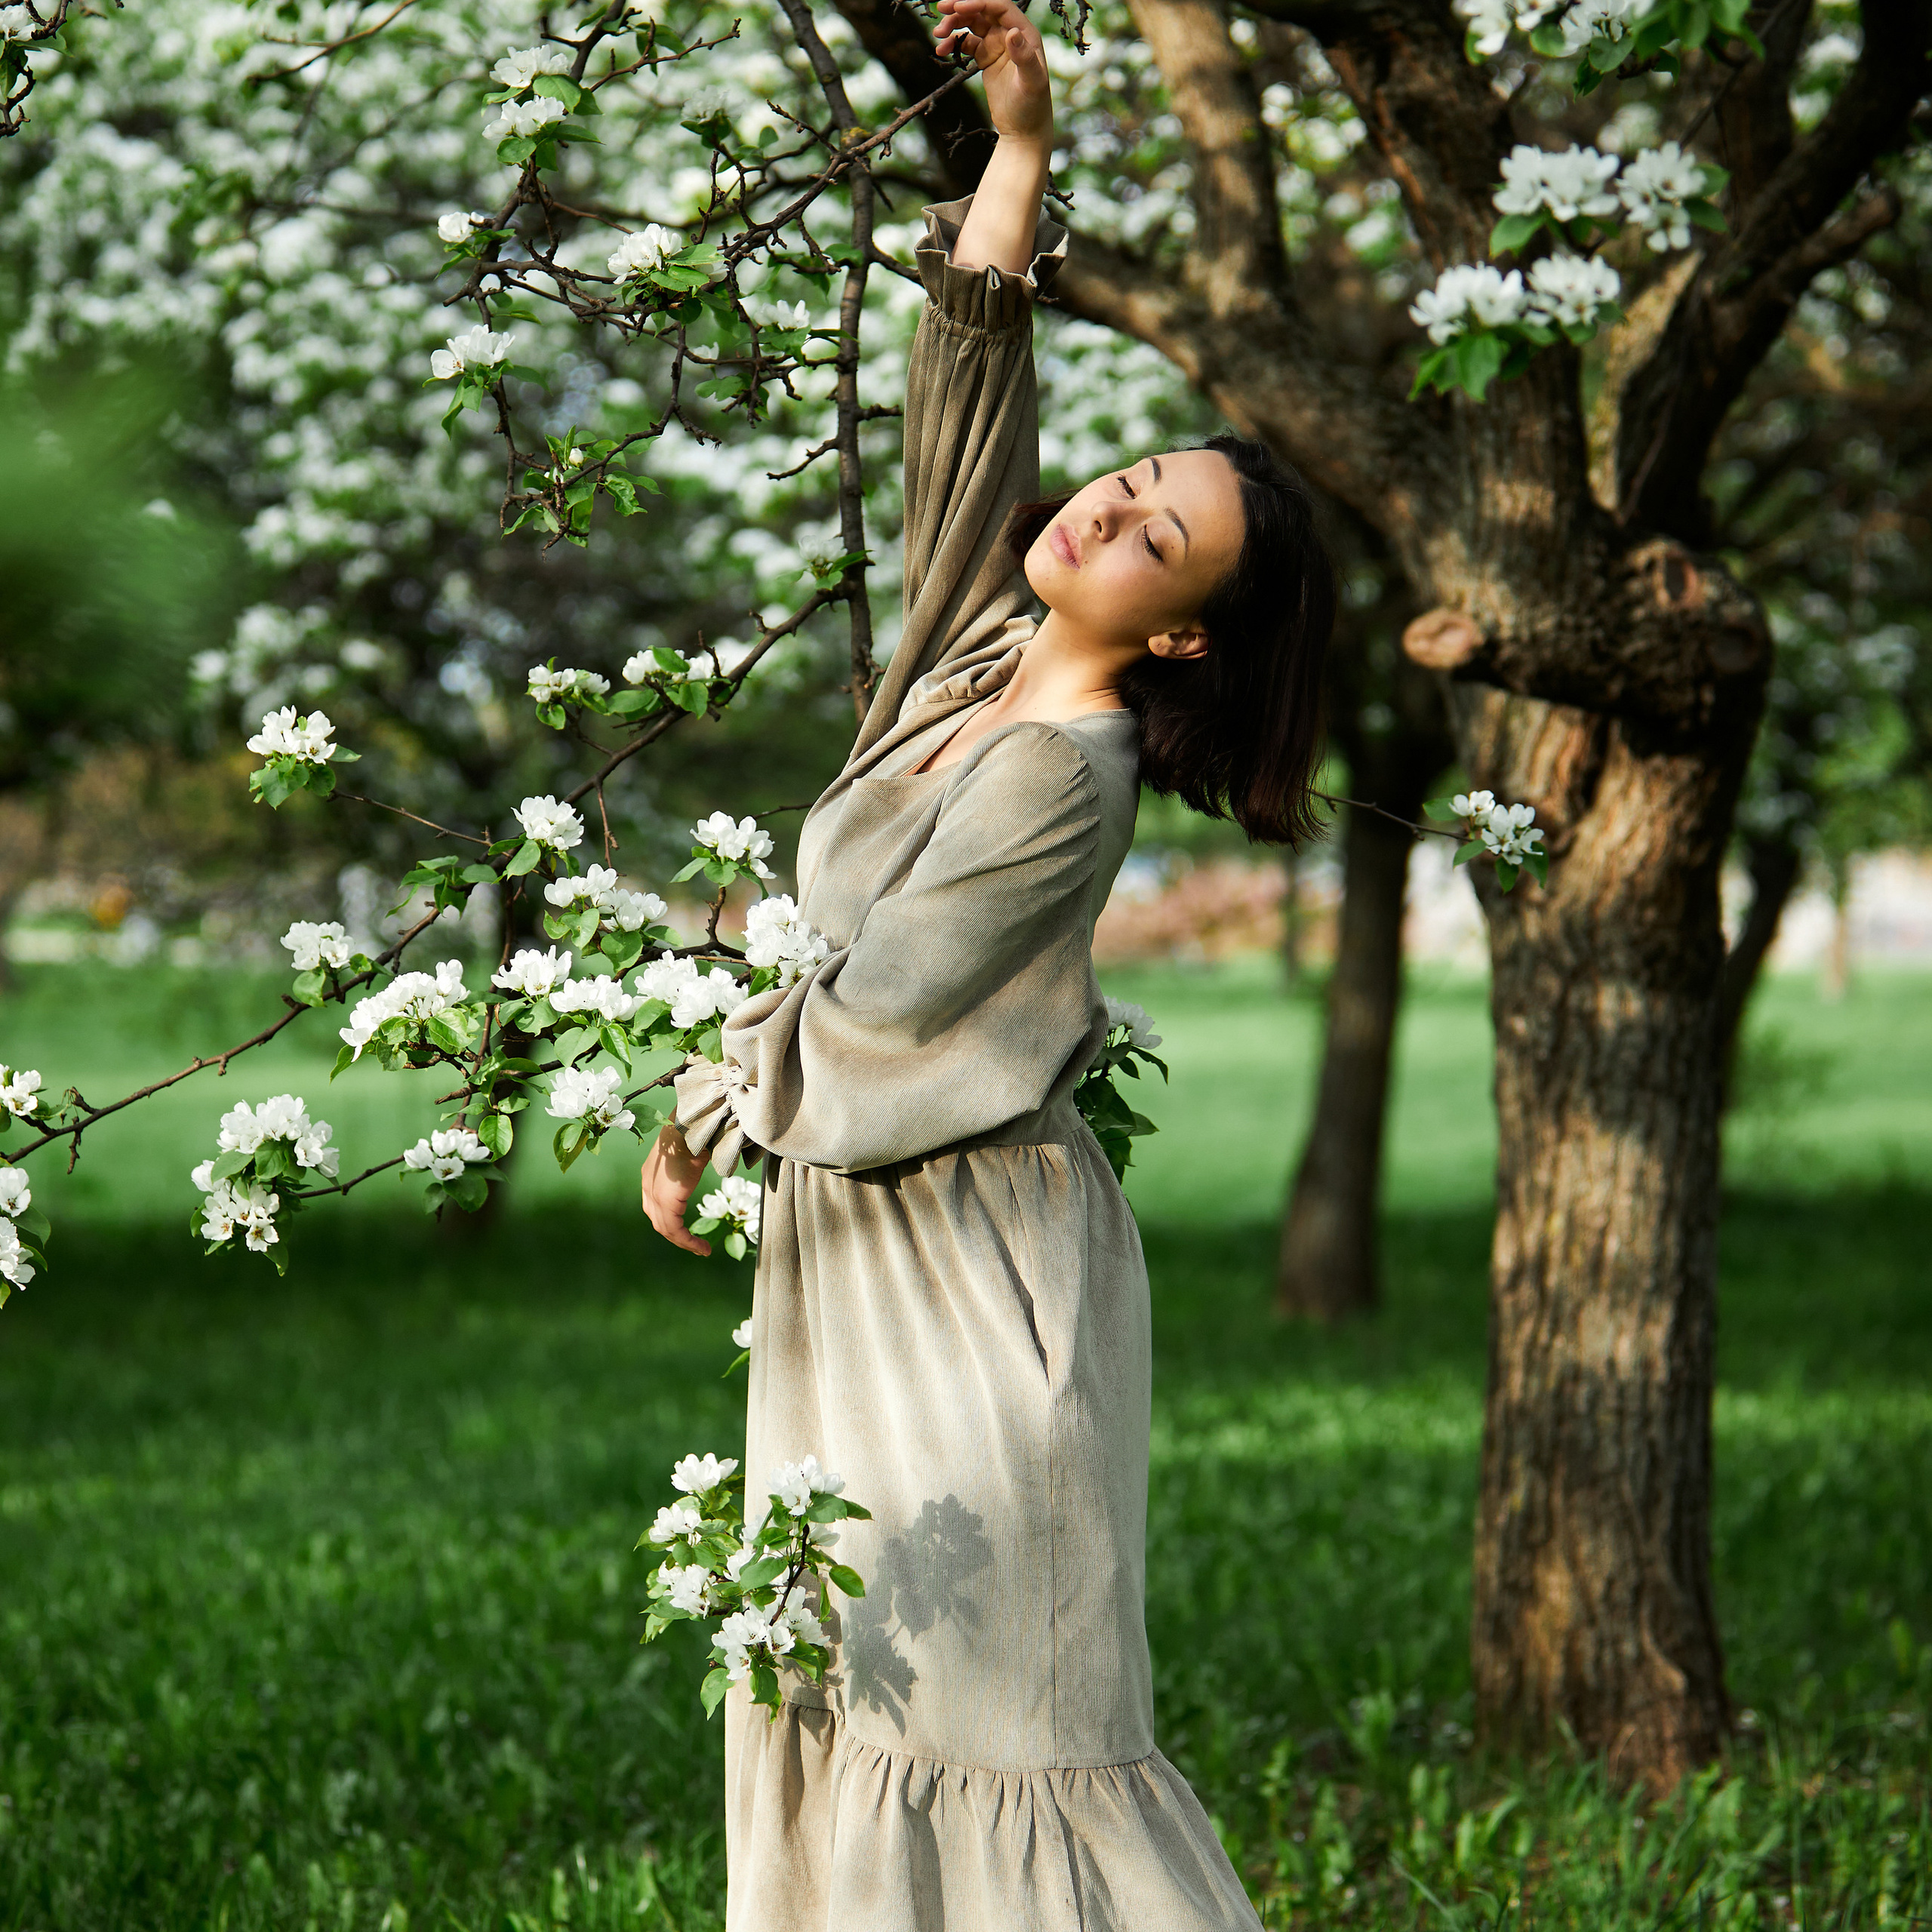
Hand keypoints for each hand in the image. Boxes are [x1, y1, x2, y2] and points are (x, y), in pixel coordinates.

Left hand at [641, 1122, 710, 1255]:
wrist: (690, 1125)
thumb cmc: (694, 1134)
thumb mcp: (688, 1152)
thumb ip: (690, 1164)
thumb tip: (704, 1160)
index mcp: (651, 1176)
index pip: (657, 1207)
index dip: (671, 1223)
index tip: (687, 1233)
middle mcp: (648, 1186)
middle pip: (660, 1221)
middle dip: (678, 1237)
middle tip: (696, 1247)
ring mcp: (654, 1193)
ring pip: (666, 1228)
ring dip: (684, 1242)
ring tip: (701, 1250)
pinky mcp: (665, 1199)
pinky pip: (674, 1228)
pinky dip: (687, 1240)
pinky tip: (701, 1247)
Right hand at [935, 0, 1051, 147]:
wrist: (1023, 130)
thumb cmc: (1032, 107)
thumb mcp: (1031, 83)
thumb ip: (1023, 57)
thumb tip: (1012, 33)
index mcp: (1025, 33)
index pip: (1000, 7)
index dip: (978, 2)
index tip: (958, 7)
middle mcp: (1011, 34)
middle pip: (983, 11)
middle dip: (961, 9)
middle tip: (941, 9)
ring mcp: (997, 46)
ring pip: (972, 25)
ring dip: (954, 25)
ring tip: (937, 34)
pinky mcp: (986, 58)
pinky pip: (967, 43)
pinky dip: (953, 44)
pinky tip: (941, 51)